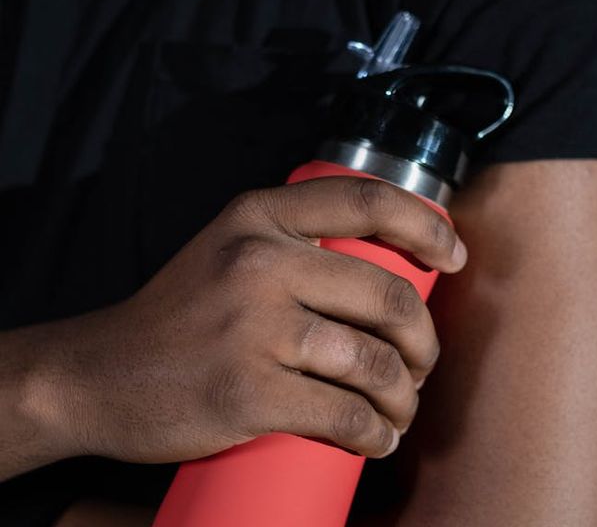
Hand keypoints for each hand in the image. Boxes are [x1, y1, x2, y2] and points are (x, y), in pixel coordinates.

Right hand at [34, 178, 466, 463]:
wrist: (98, 375)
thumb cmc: (180, 314)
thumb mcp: (230, 249)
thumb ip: (296, 243)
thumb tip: (390, 265)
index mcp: (259, 216)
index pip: (367, 201)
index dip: (427, 226)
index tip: (454, 255)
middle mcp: (258, 261)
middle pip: (388, 297)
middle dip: (424, 342)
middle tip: (420, 365)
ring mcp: (253, 328)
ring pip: (374, 364)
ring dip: (405, 397)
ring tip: (400, 410)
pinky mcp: (247, 393)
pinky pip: (345, 415)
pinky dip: (375, 434)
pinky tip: (376, 439)